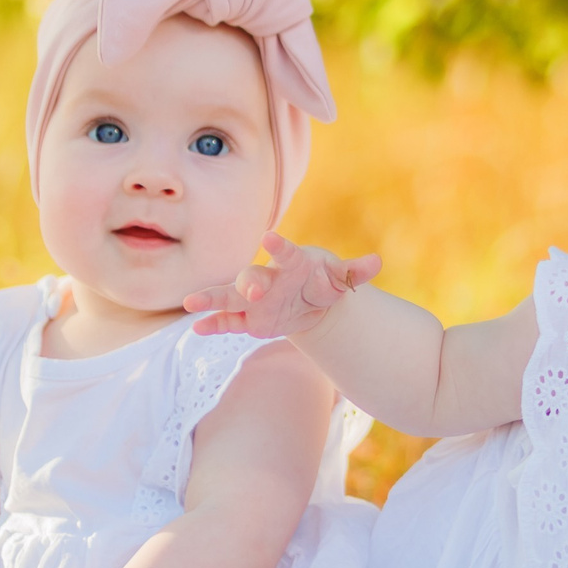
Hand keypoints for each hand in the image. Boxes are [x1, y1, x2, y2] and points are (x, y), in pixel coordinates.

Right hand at [183, 232, 381, 338]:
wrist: (311, 301)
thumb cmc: (323, 282)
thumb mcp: (340, 280)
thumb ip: (354, 272)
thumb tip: (377, 262)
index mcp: (291, 265)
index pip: (285, 253)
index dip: (278, 247)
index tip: (268, 239)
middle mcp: (267, 279)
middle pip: (251, 277)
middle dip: (250, 284)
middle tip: (254, 292)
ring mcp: (253, 300)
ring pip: (228, 297)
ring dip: (211, 299)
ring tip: (190, 303)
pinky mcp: (247, 319)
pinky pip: (227, 320)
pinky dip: (213, 323)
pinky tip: (197, 328)